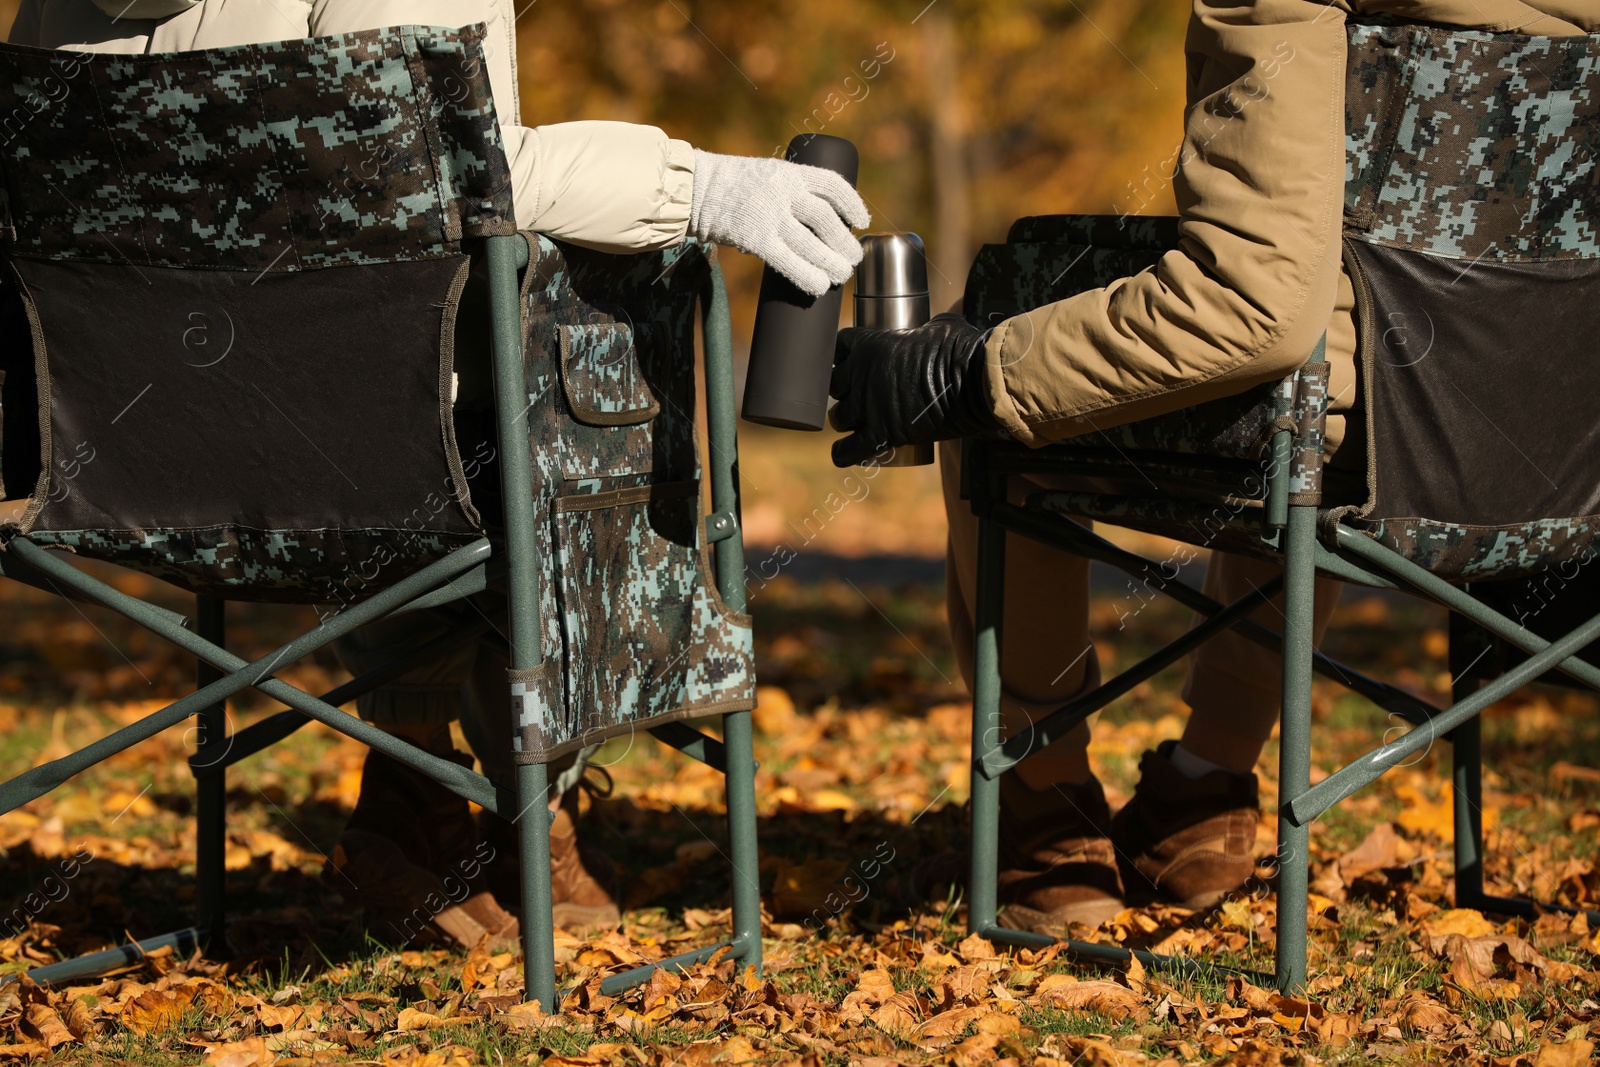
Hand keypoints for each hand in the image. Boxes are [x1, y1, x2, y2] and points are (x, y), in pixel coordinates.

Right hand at [689, 150, 869, 296]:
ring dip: (831, 263)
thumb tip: (817, 223)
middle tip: (853, 258)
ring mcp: (769, 215)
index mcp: (790, 172)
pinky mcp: (756, 239)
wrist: (695, 189)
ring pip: (811, 244)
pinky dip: (808, 276)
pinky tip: (819, 286)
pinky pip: (788, 262)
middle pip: (826, 219)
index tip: (862, 221)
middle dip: (844, 242)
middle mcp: (783, 192)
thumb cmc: (731, 185)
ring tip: (841, 275)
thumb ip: (790, 191)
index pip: (832, 184)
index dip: (852, 203)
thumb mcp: (767, 174)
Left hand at [828, 314, 995, 466]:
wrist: (974, 382)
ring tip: (859, 424)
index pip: (840, 346)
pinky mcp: (881, 434)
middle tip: (860, 396)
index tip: (852, 362)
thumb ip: (924, 329)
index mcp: (871, 345)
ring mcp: (868, 406)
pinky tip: (844, 454)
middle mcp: (862, 375)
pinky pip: (848, 449)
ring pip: (837, 418)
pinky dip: (844, 453)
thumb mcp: (940, 327)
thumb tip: (930, 331)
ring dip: (846, 421)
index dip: (844, 355)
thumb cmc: (961, 350)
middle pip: (834, 385)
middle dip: (844, 391)